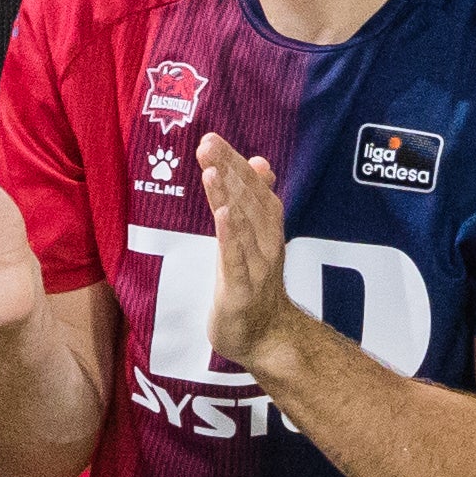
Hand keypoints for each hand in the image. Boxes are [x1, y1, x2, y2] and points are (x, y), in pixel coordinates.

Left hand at [192, 135, 307, 374]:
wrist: (266, 337)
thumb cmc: (254, 284)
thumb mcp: (252, 238)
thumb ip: (253, 200)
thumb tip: (259, 161)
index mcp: (266, 228)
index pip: (252, 188)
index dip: (234, 163)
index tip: (213, 139)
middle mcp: (265, 243)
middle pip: (248, 200)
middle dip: (228, 170)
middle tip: (208, 143)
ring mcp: (255, 267)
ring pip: (243, 226)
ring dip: (228, 196)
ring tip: (213, 169)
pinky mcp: (241, 291)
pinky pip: (236, 260)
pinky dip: (231, 236)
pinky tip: (223, 215)